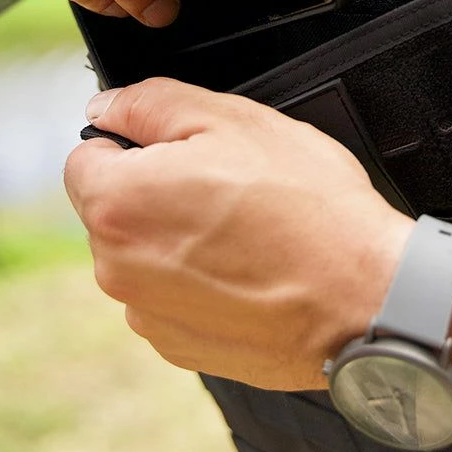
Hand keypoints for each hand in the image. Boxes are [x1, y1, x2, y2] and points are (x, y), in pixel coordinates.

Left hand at [63, 79, 412, 388]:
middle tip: (227, 185)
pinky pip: (170, 297)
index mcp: (117, 204)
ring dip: (177, 238)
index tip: (182, 149)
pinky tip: (249, 269)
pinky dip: (199, 282)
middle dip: (155, 189)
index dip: (135, 141)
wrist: (364, 296)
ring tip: (246, 230)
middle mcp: (116, 268)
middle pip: (114, 207)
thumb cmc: (307, 206)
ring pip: (143, 254)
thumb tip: (106, 107)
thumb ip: (149, 103)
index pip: (87, 153)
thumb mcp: (231, 119)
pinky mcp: (179, 348)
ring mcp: (147, 315)